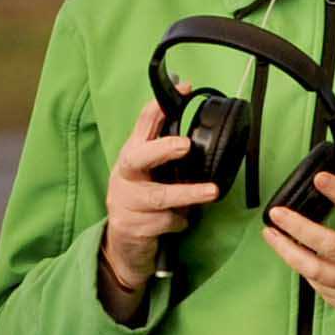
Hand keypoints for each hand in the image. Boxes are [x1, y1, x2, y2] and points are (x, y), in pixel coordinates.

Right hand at [98, 95, 219, 310]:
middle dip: (161, 149)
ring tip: (210, 192)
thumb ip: (167, 152)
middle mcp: (124, 176)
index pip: (143, 125)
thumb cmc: (144, 202)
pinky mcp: (130, 227)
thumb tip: (193, 125)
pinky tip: (181, 222)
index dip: (160, 107)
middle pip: (137, 158)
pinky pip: (163, 222)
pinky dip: (178, 222)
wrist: (124, 245)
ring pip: (158, 197)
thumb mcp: (153, 173)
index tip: (182, 88)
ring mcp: (124, 202)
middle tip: (185, 145)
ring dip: (187, 194)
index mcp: (132, 156)